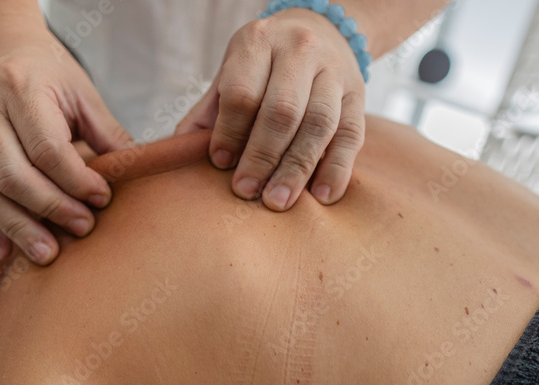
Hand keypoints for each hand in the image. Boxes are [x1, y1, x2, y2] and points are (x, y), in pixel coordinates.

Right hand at [0, 28, 132, 263]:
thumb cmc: (48, 74)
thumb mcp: (83, 93)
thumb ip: (108, 134)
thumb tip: (135, 177)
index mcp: (21, 88)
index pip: (47, 148)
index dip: (77, 181)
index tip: (102, 199)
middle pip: (12, 175)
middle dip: (50, 209)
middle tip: (83, 228)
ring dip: (16, 228)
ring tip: (47, 254)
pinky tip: (5, 250)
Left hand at [176, 8, 365, 210]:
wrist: (322, 30)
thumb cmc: (265, 63)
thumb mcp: (232, 72)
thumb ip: (209, 111)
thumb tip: (180, 151)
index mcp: (259, 42)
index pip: (243, 92)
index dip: (230, 131)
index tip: (220, 163)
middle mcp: (300, 52)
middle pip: (282, 111)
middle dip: (262, 157)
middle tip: (247, 191)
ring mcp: (335, 73)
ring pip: (319, 124)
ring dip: (297, 168)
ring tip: (278, 201)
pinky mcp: (358, 97)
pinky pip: (351, 136)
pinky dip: (336, 169)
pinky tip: (322, 196)